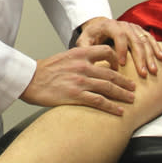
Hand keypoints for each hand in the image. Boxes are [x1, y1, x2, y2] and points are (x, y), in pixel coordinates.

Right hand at [20, 45, 136, 115]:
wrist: (29, 80)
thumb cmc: (44, 71)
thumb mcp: (64, 58)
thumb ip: (80, 59)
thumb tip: (93, 66)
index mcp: (80, 53)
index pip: (106, 51)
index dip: (116, 59)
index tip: (120, 68)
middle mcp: (82, 66)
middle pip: (111, 73)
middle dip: (124, 81)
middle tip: (133, 87)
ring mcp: (80, 81)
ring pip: (108, 87)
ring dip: (122, 94)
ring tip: (131, 99)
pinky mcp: (75, 96)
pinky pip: (99, 102)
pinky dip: (111, 107)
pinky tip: (119, 111)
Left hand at [77, 17, 161, 76]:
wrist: (99, 27)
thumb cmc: (91, 36)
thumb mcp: (83, 40)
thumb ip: (84, 49)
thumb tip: (89, 60)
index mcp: (109, 25)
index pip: (118, 35)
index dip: (121, 49)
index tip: (121, 64)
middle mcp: (123, 24)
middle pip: (135, 40)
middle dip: (140, 58)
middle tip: (143, 73)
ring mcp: (133, 27)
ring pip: (144, 40)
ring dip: (150, 56)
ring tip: (152, 70)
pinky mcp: (139, 31)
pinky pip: (150, 38)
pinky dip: (156, 48)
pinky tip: (160, 58)